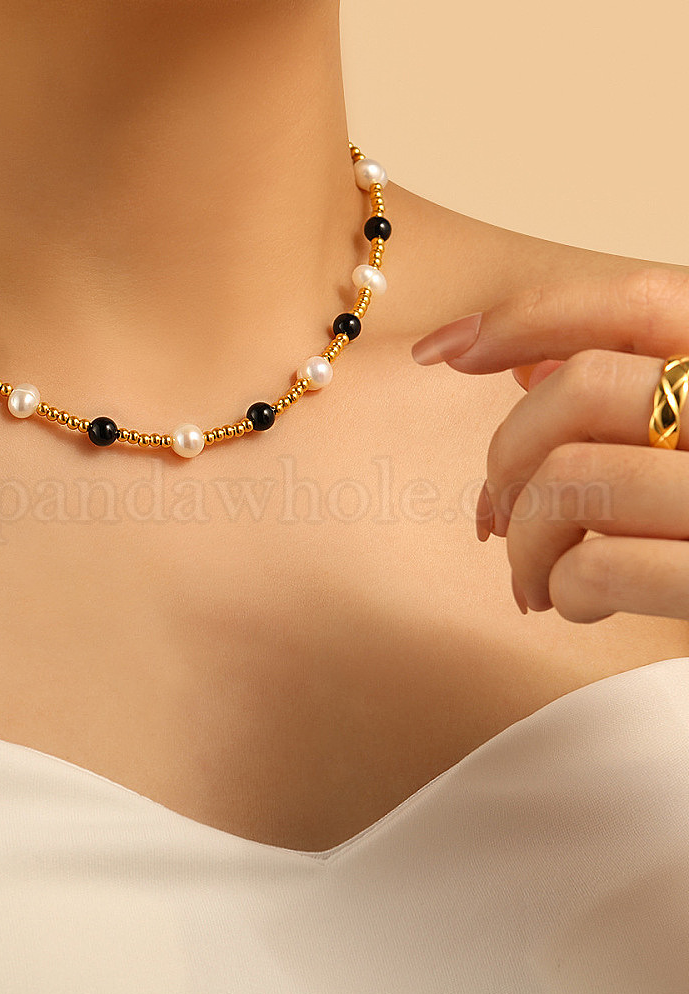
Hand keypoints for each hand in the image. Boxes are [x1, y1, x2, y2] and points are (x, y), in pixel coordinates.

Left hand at [410, 266, 688, 623]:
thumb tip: (528, 367)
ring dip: (524, 542)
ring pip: (570, 480)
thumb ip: (637, 391)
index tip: (440, 350)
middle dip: (505, 458)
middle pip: (577, 389)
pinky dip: (560, 590)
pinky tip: (571, 605)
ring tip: (532, 578)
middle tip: (497, 516)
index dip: (524, 317)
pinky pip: (599, 567)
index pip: (632, 303)